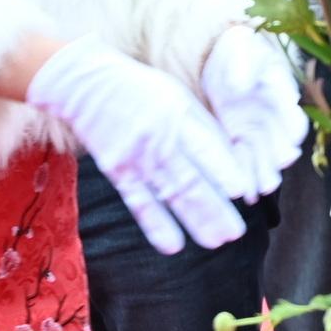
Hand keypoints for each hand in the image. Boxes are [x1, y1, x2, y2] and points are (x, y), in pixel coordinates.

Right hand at [26, 35, 249, 255]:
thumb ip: (204, 128)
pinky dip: (155, 225)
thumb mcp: (179, 97)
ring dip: (193, 221)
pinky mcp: (118, 171)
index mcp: (178, 116)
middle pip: (189, 178)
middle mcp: (157, 140)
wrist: (87, 85)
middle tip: (237, 232)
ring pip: (168, 195)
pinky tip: (173, 245)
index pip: (205, 148)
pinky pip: (138, 202)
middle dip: (214, 208)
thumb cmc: (144, 90)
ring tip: (216, 242)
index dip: (223, 170)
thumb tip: (233, 160)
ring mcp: (135, 158)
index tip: (243, 191)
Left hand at [197, 26, 305, 200]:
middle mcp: (275, 115)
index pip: (293, 112)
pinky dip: (242, 175)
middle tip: (272, 179)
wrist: (218, 56)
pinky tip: (239, 190)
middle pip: (282, 144)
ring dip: (261, 175)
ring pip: (264, 158)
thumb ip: (244, 66)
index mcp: (281, 90)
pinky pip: (243, 160)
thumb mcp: (241, 48)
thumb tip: (241, 85)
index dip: (293, 127)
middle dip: (276, 162)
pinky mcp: (238, 139)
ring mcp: (258, 129)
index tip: (292, 141)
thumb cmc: (238, 50)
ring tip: (255, 192)